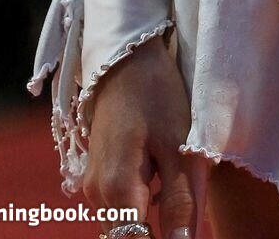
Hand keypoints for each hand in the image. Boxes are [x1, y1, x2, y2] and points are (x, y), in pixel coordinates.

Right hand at [81, 33, 207, 237]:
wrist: (128, 56)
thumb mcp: (180, 146)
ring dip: (147, 225)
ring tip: (177, 203)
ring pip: (121, 226)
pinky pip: (119, 209)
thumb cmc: (158, 95)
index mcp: (117, 192)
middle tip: (183, 214)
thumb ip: (181, 203)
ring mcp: (95, 185)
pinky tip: (162, 190)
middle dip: (154, 235)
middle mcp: (98, 196)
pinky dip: (140, 210)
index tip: (182, 231)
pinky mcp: (100, 175)